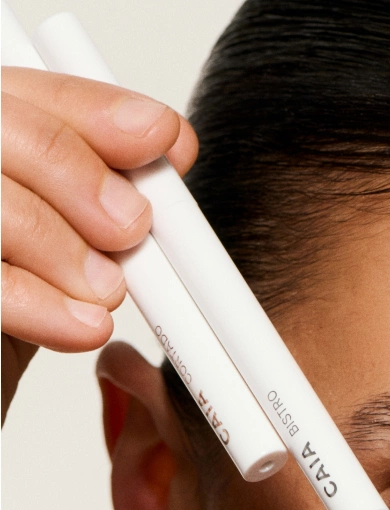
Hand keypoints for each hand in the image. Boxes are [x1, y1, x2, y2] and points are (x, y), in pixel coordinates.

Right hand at [1, 66, 197, 422]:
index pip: (21, 94)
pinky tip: (86, 326)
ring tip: (106, 292)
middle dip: (80, 174)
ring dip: (64, 246)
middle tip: (133, 226)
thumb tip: (168, 147)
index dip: (93, 110)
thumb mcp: (60, 254)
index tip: (161, 136)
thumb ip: (97, 199)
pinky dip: (40, 304)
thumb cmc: (7, 328)